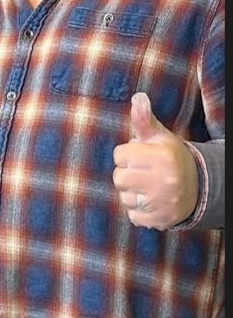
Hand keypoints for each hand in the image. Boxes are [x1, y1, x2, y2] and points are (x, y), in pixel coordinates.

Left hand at [112, 92, 199, 228]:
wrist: (198, 187)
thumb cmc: (171, 158)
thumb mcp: (160, 137)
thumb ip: (144, 120)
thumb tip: (138, 97)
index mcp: (162, 157)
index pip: (119, 155)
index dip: (126, 155)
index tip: (139, 156)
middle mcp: (163, 180)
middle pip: (118, 178)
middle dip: (127, 174)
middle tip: (142, 172)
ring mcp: (162, 202)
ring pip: (124, 197)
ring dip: (132, 193)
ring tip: (147, 187)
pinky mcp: (160, 220)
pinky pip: (132, 216)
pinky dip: (138, 210)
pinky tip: (151, 202)